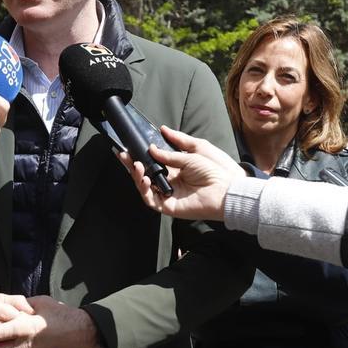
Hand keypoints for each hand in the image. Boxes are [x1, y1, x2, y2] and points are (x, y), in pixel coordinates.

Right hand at [118, 126, 245, 221]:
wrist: (225, 189)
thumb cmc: (213, 170)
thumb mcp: (193, 152)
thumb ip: (171, 149)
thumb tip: (155, 141)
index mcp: (175, 170)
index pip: (152, 162)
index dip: (140, 155)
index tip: (130, 146)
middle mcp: (169, 182)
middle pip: (145, 174)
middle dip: (132, 164)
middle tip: (122, 154)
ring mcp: (167, 195)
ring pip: (144, 187)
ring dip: (137, 175)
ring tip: (136, 165)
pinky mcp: (168, 206)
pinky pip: (150, 200)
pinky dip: (144, 190)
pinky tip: (144, 178)